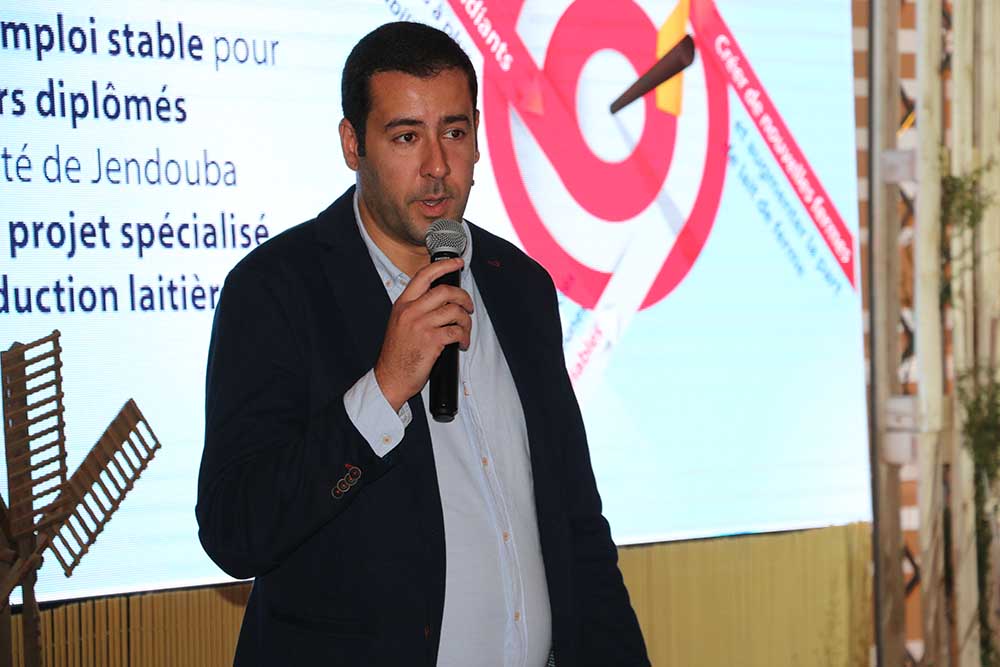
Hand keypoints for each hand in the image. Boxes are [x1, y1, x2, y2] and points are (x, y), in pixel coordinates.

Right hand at [374, 258, 472, 410]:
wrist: (390, 377)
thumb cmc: (397, 354)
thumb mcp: (400, 323)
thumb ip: (416, 309)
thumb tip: (442, 299)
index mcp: (403, 304)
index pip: (424, 276)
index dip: (444, 266)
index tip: (458, 263)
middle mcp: (411, 311)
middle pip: (445, 291)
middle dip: (463, 297)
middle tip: (468, 306)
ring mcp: (421, 325)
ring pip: (454, 311)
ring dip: (466, 321)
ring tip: (464, 330)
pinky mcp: (431, 341)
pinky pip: (456, 332)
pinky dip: (464, 337)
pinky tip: (461, 343)